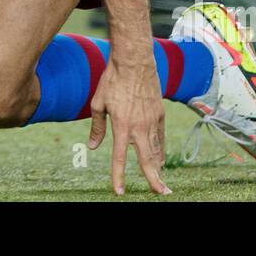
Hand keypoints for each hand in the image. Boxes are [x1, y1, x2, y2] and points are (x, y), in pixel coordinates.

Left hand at [88, 56, 170, 195]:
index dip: (118, 176)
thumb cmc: (112, 80)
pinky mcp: (160, 114)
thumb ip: (97, 127)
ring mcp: (152, 121)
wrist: (134, 61)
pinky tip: (161, 160)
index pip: (119, 158)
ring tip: (161, 183)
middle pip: (147, 160)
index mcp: (121, 126)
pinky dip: (161, 151)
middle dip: (154, 180)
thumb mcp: (98, 103)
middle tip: (162, 194)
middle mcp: (139, 127)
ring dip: (159, 168)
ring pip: (157, 150)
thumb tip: (94, 146)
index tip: (119, 192)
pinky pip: (161, 137)